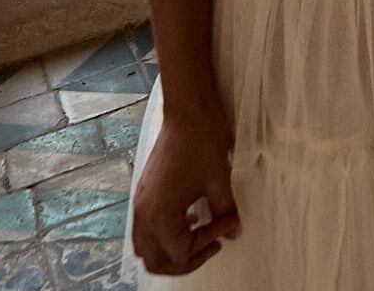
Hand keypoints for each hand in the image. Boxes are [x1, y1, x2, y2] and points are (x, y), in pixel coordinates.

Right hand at [131, 106, 239, 276]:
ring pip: (146, 246)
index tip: (230, 224)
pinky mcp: (143, 193)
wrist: (188, 112)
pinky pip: (146, 228)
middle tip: (212, 244)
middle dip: (185, 260)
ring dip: (172, 249)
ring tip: (202, 233)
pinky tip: (190, 218)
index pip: (179, 253)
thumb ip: (225, 211)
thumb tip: (233, 232)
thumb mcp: (219, 180)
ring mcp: (140, 203)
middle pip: (154, 260)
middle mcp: (142, 214)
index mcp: (158, 216)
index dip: (208, 243)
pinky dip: (165, 234)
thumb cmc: (202, 142)